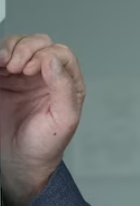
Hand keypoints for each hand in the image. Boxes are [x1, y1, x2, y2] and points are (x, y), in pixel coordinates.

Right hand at [0, 34, 84, 205]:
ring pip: (20, 45)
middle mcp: (47, 76)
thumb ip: (64, 89)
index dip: (46, 56)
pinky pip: (0, 56)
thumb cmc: (45, 145)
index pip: (61, 54)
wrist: (19, 161)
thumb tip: (54, 61)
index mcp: (67, 84)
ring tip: (6, 66)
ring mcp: (24, 76)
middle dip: (27, 48)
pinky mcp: (4, 79)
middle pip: (40, 43)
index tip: (32, 70)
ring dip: (11, 48)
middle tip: (17, 67)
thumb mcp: (64, 120)